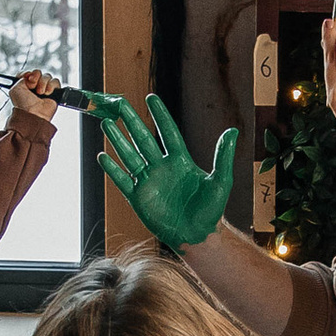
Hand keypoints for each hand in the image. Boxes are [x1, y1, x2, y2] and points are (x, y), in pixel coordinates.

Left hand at [12, 70, 60, 126]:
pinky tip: (47, 93)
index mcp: (25, 86)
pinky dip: (51, 85)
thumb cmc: (23, 104)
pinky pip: (55, 81)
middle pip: (38, 73)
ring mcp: (45, 89)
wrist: (33, 113)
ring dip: (43, 82)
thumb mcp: (15, 88)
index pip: (28, 73)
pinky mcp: (54, 93)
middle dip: (36, 76)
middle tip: (32, 85)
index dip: (27, 73)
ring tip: (40, 92)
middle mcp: (35, 87)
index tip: (26, 77)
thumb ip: (21, 78)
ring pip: (47, 76)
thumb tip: (29, 75)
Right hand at [97, 92, 238, 247]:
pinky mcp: (138, 198)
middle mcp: (162, 168)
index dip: (160, 116)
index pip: (167, 133)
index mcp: (181, 161)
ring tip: (107, 123)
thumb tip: (233, 131)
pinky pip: (122, 180)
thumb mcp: (220, 181)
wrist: (196, 237)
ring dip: (118, 140)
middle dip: (131, 121)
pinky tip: (102, 156)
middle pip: (143, 139)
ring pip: (129, 156)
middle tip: (120, 103)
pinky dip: (112, 169)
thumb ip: (223, 156)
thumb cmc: (211, 211)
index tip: (151, 98)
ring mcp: (148, 182)